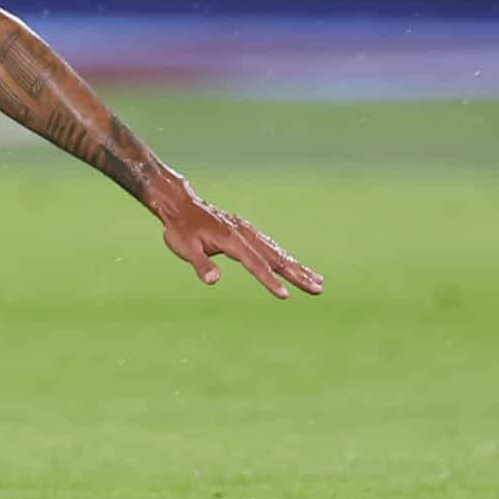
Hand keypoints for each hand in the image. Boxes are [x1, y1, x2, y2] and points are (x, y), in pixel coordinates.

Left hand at [154, 180, 323, 299]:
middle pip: (274, 257)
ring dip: (297, 267)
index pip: (254, 264)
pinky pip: (270, 246)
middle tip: (318, 289)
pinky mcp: (246, 231)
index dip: (269, 280)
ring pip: (277, 252)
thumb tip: (213, 281)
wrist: (180, 204)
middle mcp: (244, 234)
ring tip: (318, 281)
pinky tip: (294, 266)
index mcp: (231, 239)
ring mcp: (247, 232)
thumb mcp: (183, 247)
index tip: (285, 295)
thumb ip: (200, 264)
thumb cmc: (180, 228)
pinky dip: (285, 257)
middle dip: (297, 274)